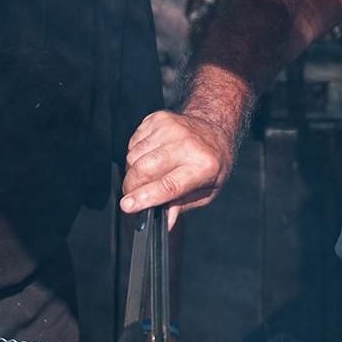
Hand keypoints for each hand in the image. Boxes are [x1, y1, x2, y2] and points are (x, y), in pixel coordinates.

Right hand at [119, 110, 234, 226]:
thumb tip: (165, 222)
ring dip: (133, 171)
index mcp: (204, 166)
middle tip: (132, 196)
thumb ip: (181, 205)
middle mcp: (187, 144)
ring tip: (148, 174)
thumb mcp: (206, 192)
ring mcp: (171, 128)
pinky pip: (133, 143)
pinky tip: (149, 156)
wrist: (214, 128)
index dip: (145, 198)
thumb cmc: (211, 163)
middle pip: (144, 169)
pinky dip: (135, 155)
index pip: (169, 185)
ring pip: (133, 156)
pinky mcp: (157, 119)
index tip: (128, 206)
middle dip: (132, 187)